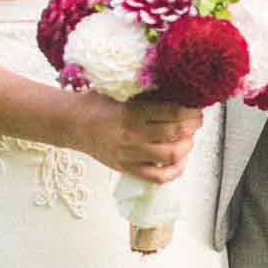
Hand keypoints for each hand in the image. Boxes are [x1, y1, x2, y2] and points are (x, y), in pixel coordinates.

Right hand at [65, 93, 204, 182]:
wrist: (71, 124)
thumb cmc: (95, 104)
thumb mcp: (120, 91)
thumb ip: (145, 95)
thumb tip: (176, 93)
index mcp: (131, 112)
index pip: (172, 113)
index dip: (190, 111)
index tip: (196, 107)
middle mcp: (132, 135)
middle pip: (175, 133)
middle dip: (193, 126)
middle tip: (196, 121)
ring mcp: (130, 154)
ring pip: (171, 155)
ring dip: (187, 146)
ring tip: (189, 138)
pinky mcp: (126, 168)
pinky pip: (157, 177)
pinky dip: (174, 171)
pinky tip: (180, 161)